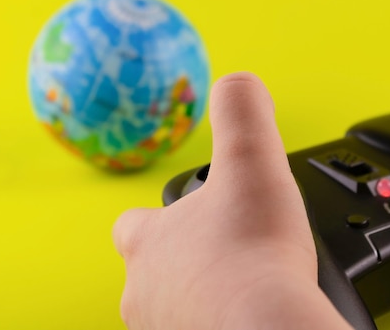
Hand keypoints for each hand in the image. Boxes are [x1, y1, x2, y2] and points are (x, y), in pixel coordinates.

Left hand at [113, 73, 352, 329]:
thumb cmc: (256, 252)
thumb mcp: (251, 156)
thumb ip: (241, 108)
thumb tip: (239, 83)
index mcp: (148, 242)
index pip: (132, 226)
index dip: (159, 218)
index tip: (191, 218)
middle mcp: (144, 292)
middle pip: (154, 271)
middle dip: (185, 262)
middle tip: (228, 256)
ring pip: (175, 307)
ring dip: (202, 295)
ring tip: (243, 287)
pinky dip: (219, 321)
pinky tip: (247, 315)